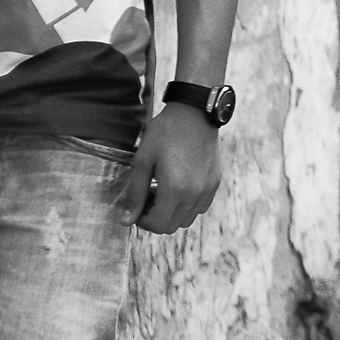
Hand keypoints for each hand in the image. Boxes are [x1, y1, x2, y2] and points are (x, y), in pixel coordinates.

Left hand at [119, 105, 221, 232]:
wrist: (195, 113)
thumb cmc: (165, 133)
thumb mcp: (143, 161)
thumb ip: (135, 194)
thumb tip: (125, 221)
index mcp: (174, 190)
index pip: (158, 225)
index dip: (143, 221)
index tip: (137, 207)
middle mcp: (194, 195)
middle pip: (172, 226)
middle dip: (156, 218)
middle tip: (147, 198)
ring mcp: (207, 190)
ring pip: (187, 219)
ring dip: (172, 213)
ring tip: (163, 192)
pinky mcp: (214, 183)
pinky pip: (199, 207)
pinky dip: (187, 205)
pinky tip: (179, 186)